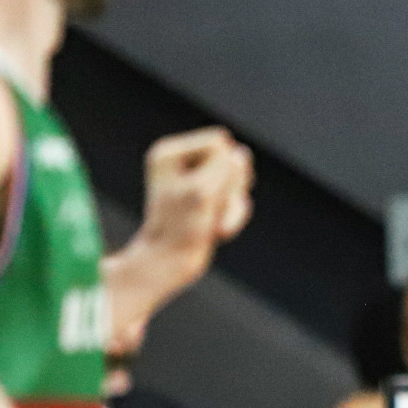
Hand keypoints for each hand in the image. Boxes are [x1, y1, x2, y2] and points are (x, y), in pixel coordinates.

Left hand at [139, 127, 254, 276]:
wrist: (167, 264)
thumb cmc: (178, 228)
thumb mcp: (203, 192)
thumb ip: (226, 167)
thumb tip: (240, 154)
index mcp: (169, 152)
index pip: (219, 142)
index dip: (221, 170)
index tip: (203, 195)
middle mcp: (180, 162)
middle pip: (231, 159)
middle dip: (229, 187)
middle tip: (209, 210)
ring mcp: (195, 180)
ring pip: (238, 181)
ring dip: (232, 206)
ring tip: (213, 224)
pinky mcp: (206, 199)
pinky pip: (237, 198)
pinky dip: (233, 216)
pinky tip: (218, 231)